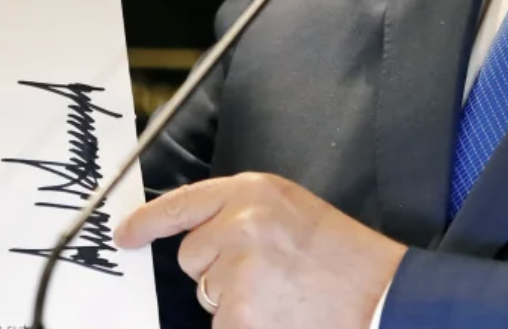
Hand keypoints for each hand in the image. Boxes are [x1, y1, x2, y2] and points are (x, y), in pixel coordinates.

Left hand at [115, 173, 405, 328]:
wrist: (380, 294)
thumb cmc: (342, 255)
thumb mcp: (291, 208)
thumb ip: (242, 212)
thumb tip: (200, 232)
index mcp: (252, 192)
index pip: (182, 203)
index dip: (147, 222)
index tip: (126, 234)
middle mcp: (238, 225)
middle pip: (192, 256)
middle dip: (218, 270)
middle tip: (268, 274)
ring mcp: (236, 272)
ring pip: (207, 294)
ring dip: (234, 301)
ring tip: (281, 293)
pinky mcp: (238, 315)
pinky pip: (221, 323)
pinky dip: (243, 325)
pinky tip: (279, 314)